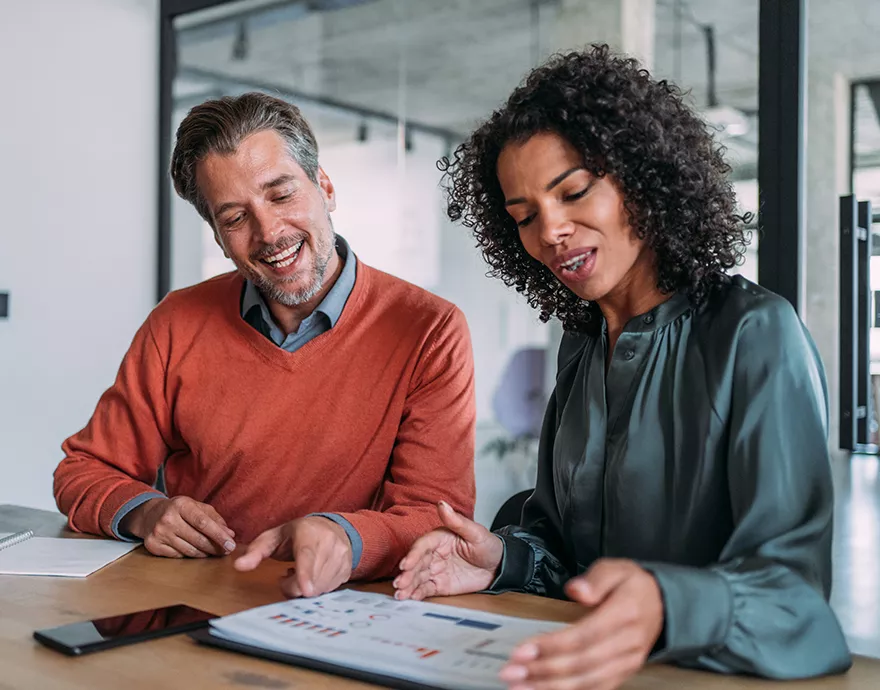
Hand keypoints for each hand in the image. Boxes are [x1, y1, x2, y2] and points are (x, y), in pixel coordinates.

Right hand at [120, 496, 235, 557]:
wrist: (150, 514)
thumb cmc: (180, 510)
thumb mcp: (197, 507)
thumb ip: (215, 519)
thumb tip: (230, 534)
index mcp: (182, 505)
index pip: (203, 523)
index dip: (219, 535)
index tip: (230, 545)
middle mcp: (168, 518)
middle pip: (198, 539)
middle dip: (215, 547)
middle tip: (226, 551)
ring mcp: (159, 533)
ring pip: (189, 550)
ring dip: (205, 553)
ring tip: (213, 551)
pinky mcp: (153, 545)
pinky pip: (178, 556)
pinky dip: (190, 555)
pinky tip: (196, 551)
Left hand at [234, 517, 352, 597]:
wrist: (333, 528)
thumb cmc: (298, 534)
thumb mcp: (274, 537)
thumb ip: (256, 551)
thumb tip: (238, 566)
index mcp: (308, 532)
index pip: (307, 556)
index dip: (305, 575)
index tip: (305, 591)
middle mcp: (329, 542)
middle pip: (311, 579)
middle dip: (294, 586)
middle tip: (286, 576)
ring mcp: (342, 556)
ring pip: (321, 587)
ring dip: (305, 589)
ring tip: (301, 574)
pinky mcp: (347, 569)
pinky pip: (329, 590)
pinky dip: (318, 589)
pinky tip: (313, 576)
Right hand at [393, 501, 503, 599]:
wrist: (499, 567)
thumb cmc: (487, 545)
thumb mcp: (475, 532)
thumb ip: (457, 521)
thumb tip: (442, 503)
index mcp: (439, 538)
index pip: (422, 546)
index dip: (413, 555)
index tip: (406, 565)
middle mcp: (434, 554)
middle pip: (416, 563)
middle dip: (407, 574)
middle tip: (399, 583)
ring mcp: (436, 570)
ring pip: (418, 577)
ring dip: (407, 585)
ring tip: (400, 595)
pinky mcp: (440, 584)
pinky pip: (426, 589)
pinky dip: (417, 594)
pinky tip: (410, 598)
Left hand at [499, 559, 663, 689]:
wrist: (662, 604)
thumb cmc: (633, 585)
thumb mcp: (617, 569)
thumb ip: (596, 578)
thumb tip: (576, 590)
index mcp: (625, 615)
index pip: (584, 636)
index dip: (551, 646)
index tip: (521, 650)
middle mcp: (628, 644)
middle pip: (581, 664)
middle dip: (542, 670)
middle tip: (510, 672)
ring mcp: (627, 664)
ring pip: (587, 683)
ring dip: (550, 687)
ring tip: (519, 686)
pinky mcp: (622, 674)